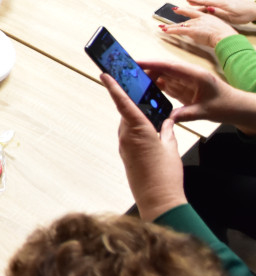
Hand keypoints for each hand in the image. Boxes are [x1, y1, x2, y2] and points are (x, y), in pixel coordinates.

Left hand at [101, 73, 185, 220]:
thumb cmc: (166, 175)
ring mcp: (124, 146)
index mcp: (138, 130)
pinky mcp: (125, 155)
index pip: (123, 103)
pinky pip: (128, 136)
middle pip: (126, 113)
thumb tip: (166, 121)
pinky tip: (148, 133)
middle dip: (131, 102)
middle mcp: (126, 136)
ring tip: (151, 114)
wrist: (158, 199)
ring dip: (135, 118)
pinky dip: (135, 130)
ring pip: (127, 125)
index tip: (105, 75)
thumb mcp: (171, 148)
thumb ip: (167, 131)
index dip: (114, 88)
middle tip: (139, 90)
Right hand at [138, 60, 255, 131]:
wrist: (239, 109)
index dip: (151, 63)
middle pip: (164, 69)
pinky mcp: (186, 88)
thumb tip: (168, 118)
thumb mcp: (206, 112)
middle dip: (146, 70)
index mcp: (195, 75)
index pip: (169, 66)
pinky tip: (147, 89)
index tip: (135, 63)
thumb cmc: (227, 106)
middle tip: (128, 73)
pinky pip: (168, 84)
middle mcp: (190, 75)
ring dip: (150, 78)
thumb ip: (186, 114)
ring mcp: (187, 81)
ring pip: (164, 76)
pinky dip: (157, 86)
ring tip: (133, 81)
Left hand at [157, 5, 236, 48]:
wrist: (224, 36)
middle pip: (185, 21)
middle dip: (175, 22)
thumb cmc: (225, 34)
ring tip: (162, 27)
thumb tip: (208, 33)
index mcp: (206, 17)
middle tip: (165, 22)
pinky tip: (164, 30)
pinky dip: (171, 30)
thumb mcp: (219, 28)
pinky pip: (179, 30)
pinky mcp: (192, 30)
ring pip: (180, 25)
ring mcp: (195, 24)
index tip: (177, 9)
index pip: (193, 12)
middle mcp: (199, 19)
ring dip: (170, 27)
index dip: (184, 10)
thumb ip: (212, 29)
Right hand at [185, 0, 255, 24]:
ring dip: (202, 1)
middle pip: (206, 0)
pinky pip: (215, 1)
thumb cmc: (245, 14)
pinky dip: (208, 2)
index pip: (206, 1)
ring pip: (210, 1)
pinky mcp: (228, 0)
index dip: (195, 0)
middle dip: (196, 0)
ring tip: (193, 2)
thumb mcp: (231, 17)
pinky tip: (206, 4)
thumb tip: (208, 9)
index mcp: (222, 3)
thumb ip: (218, 13)